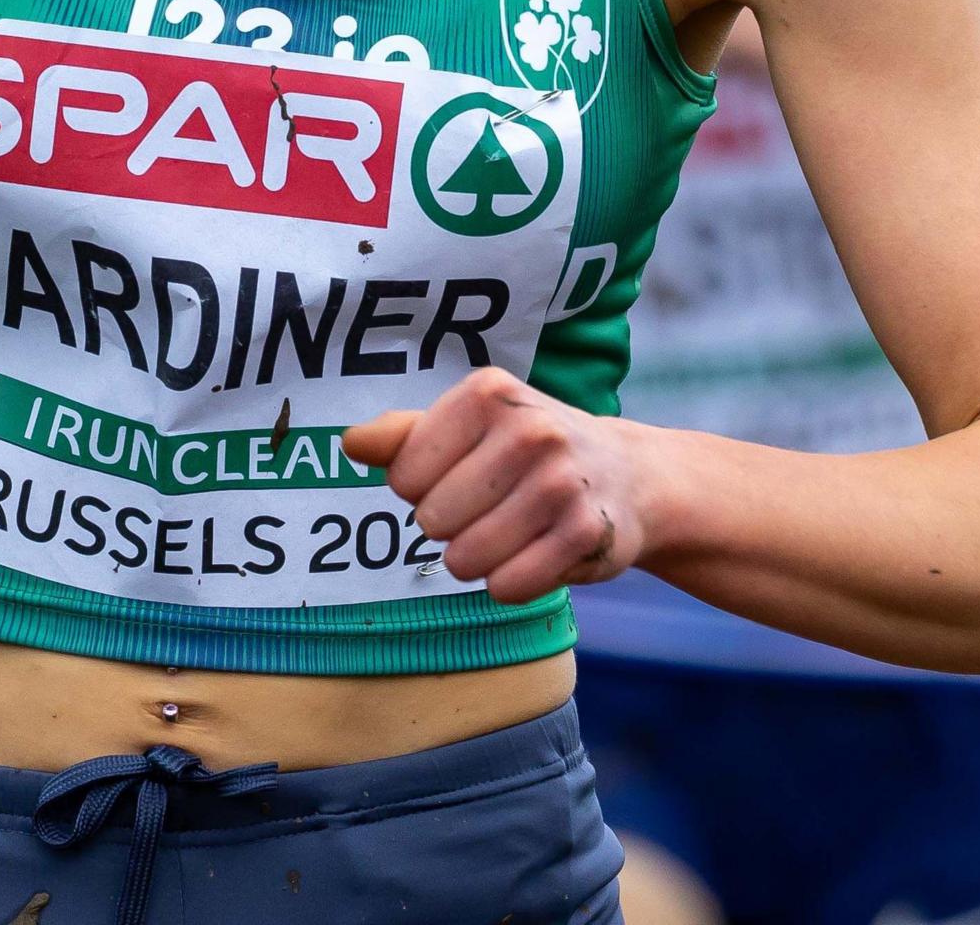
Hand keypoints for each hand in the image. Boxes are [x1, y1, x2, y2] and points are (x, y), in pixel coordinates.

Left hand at [344, 367, 650, 605]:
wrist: (629, 475)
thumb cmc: (529, 450)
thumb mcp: (472, 425)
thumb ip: (406, 435)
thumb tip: (350, 443)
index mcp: (489, 394)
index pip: (403, 475)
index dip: (419, 490)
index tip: (457, 477)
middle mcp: (530, 430)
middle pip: (431, 520)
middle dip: (451, 526)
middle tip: (490, 508)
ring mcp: (561, 483)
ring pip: (466, 559)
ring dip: (478, 559)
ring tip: (510, 532)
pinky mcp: (586, 533)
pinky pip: (508, 587)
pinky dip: (511, 582)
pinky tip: (537, 554)